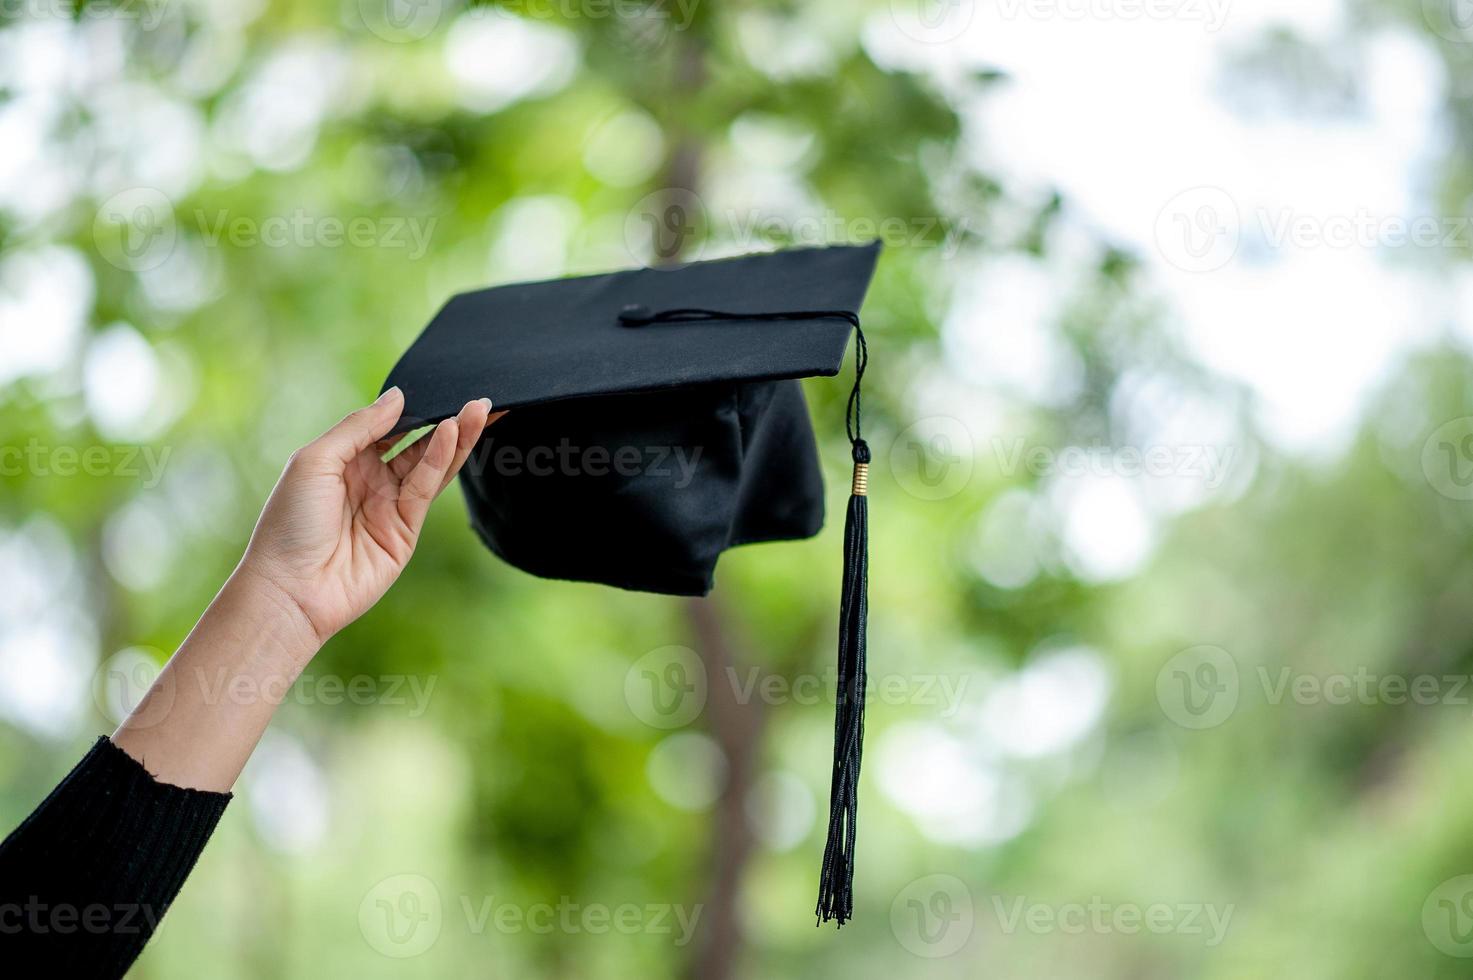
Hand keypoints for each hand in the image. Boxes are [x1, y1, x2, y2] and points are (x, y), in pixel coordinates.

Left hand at [235, 387, 501, 653]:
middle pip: (417, 444)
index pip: (387, 427)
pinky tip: (452, 434)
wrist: (291, 589)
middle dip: (446, 421)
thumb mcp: (316, 460)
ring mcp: (390, 506)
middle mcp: (370, 481)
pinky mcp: (407, 530)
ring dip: (456, 437)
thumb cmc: (289, 524)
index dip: (412, 408)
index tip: (437, 386)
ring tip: (480, 409)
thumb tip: (398, 396)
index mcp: (343, 461)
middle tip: (477, 398)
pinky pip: (427, 488)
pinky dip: (442, 460)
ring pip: (431, 464)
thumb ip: (359, 426)